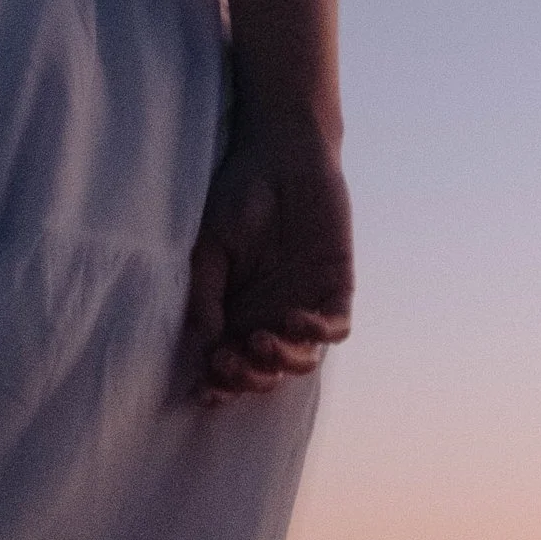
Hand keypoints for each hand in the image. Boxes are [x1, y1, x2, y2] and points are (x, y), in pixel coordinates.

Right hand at [184, 112, 351, 402]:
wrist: (279, 153)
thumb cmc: (237, 196)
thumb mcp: (208, 246)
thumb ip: (206, 294)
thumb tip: (206, 346)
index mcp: (238, 313)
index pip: (231, 362)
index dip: (220, 381)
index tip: (205, 386)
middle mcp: (272, 317)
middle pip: (266, 371)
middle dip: (248, 378)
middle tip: (231, 363)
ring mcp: (305, 304)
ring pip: (301, 359)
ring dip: (281, 362)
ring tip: (260, 342)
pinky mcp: (335, 286)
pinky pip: (334, 326)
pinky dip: (317, 333)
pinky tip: (295, 320)